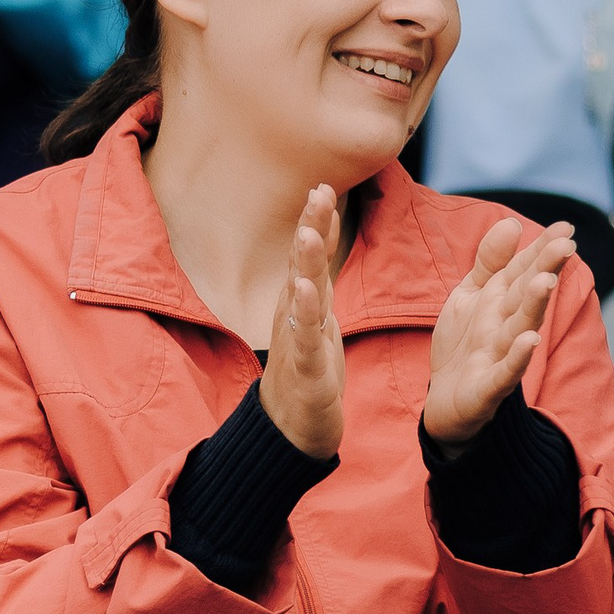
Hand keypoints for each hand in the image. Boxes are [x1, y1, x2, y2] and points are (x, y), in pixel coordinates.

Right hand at [258, 186, 345, 459]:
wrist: (290, 428)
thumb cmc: (306, 371)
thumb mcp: (318, 319)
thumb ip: (319, 281)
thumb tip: (322, 241)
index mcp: (304, 303)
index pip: (311, 255)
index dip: (317, 221)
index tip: (324, 185)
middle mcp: (296, 315)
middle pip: (303, 264)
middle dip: (311, 227)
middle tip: (318, 191)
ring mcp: (298, 339)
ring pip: (302, 294)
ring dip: (305, 262)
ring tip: (309, 232)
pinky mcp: (306, 368)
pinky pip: (305, 336)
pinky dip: (306, 312)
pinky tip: (306, 290)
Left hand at [423, 217, 571, 451]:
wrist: (445, 400)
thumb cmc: (464, 344)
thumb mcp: (470, 296)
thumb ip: (490, 262)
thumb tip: (511, 223)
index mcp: (501, 302)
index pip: (523, 271)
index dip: (541, 250)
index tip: (565, 227)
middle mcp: (505, 326)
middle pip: (526, 295)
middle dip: (544, 270)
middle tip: (565, 244)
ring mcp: (499, 356)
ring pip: (519, 328)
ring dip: (534, 306)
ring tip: (547, 281)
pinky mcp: (489, 388)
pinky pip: (505, 372)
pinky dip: (517, 358)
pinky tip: (529, 340)